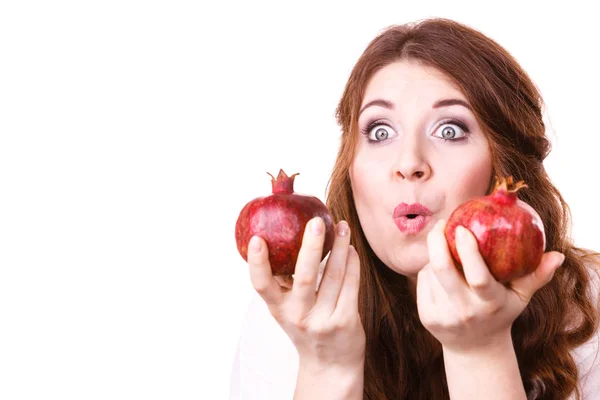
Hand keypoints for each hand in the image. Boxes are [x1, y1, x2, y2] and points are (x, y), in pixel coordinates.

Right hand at [247, 217, 364, 368]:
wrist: (330, 365)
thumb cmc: (306, 326)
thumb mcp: (287, 309)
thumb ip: (283, 281)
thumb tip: (280, 236)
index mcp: (278, 309)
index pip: (262, 285)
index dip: (257, 263)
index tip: (258, 238)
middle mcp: (299, 316)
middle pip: (305, 277)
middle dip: (311, 247)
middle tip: (315, 222)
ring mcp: (324, 320)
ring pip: (334, 276)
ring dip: (339, 248)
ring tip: (341, 226)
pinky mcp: (346, 321)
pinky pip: (351, 285)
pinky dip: (352, 263)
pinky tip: (351, 249)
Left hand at [416, 219, 564, 352]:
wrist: (475, 348)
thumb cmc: (501, 312)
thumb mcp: (520, 297)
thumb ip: (537, 276)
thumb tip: (556, 255)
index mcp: (490, 303)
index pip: (478, 277)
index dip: (468, 251)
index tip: (462, 228)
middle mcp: (465, 311)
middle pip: (443, 270)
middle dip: (437, 241)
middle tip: (441, 224)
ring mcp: (443, 315)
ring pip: (430, 272)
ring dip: (436, 256)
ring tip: (447, 252)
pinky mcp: (426, 317)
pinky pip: (422, 281)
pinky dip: (429, 271)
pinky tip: (439, 272)